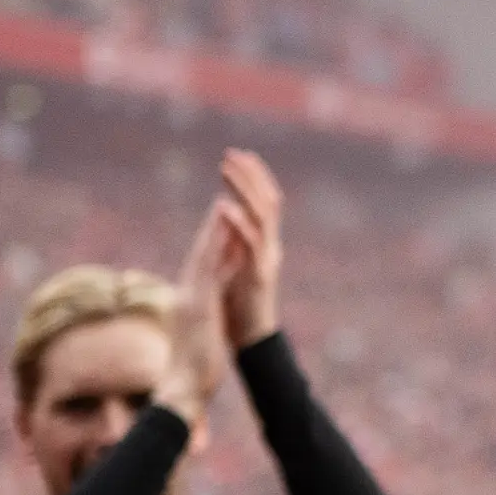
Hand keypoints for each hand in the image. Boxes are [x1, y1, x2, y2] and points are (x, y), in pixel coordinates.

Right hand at [160, 196, 234, 427]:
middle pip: (199, 255)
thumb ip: (200, 327)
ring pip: (203, 256)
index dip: (209, 245)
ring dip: (214, 229)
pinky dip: (217, 249)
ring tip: (224, 201)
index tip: (219, 223)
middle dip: (211, 228)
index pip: (200, 269)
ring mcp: (191, 299)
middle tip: (222, 199)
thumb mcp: (198, 343)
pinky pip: (210, 270)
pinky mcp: (200, 305)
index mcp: (189, 305)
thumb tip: (203, 324)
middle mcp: (187, 297)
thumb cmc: (191, 375)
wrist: (180, 393)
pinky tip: (227, 231)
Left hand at [209, 149, 280, 348]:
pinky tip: (226, 207)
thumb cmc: (240, 308)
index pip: (262, 202)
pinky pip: (251, 244)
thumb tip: (226, 224)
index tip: (237, 156)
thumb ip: (234, 247)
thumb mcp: (235, 270)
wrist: (251, 341)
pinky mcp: (259, 275)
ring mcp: (266, 259)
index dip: (252, 178)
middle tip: (232, 153)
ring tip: (228, 169)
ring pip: (261, 215)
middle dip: (249, 175)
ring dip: (243, 190)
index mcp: (262, 244)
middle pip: (266, 201)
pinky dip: (239, 224)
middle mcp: (269, 246)